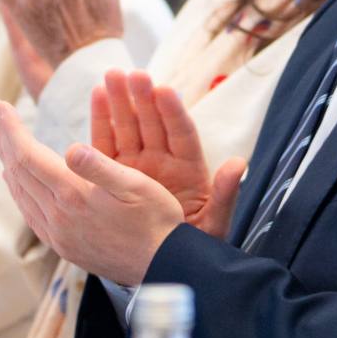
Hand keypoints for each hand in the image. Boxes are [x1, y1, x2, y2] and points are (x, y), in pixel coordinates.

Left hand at [0, 100, 185, 283]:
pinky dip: (20, 189)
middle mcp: (58, 217)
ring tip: (2, 142)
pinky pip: (30, 213)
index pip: (28, 155)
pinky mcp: (63, 245)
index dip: (12, 128)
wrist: (163, 266)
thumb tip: (71, 148)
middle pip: (19, 172)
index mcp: (73, 196)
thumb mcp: (136, 185)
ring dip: (9, 164)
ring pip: (21, 193)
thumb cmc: (156, 220)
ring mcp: (58, 234)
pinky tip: (20, 182)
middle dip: (6, 141)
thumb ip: (100, 167)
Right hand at [90, 71, 245, 238]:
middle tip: (133, 75)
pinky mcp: (116, 173)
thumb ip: (226, 195)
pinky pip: (108, 142)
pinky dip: (102, 119)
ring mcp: (138, 165)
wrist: (164, 263)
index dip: (174, 113)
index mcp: (189, 170)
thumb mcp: (214, 224)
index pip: (182, 135)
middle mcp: (163, 162)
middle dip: (143, 98)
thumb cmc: (195, 243)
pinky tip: (98, 95)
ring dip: (121, 100)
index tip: (165, 91)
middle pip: (154, 123)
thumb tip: (238, 164)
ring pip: (130, 127)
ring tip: (112, 75)